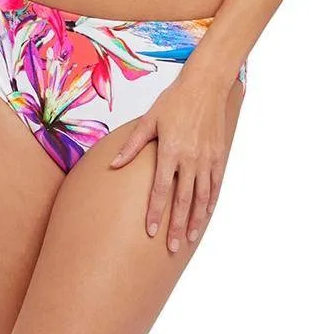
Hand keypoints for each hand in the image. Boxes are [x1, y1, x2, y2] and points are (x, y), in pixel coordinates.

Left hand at [109, 70, 231, 252]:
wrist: (205, 86)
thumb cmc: (174, 101)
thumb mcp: (149, 120)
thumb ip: (132, 146)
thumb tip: (114, 164)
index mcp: (170, 151)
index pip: (161, 190)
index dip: (156, 212)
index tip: (151, 231)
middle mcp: (190, 158)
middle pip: (182, 200)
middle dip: (175, 226)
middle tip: (170, 247)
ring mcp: (206, 158)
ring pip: (201, 197)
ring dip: (194, 220)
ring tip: (187, 239)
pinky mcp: (219, 155)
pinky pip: (215, 185)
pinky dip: (210, 202)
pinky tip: (204, 215)